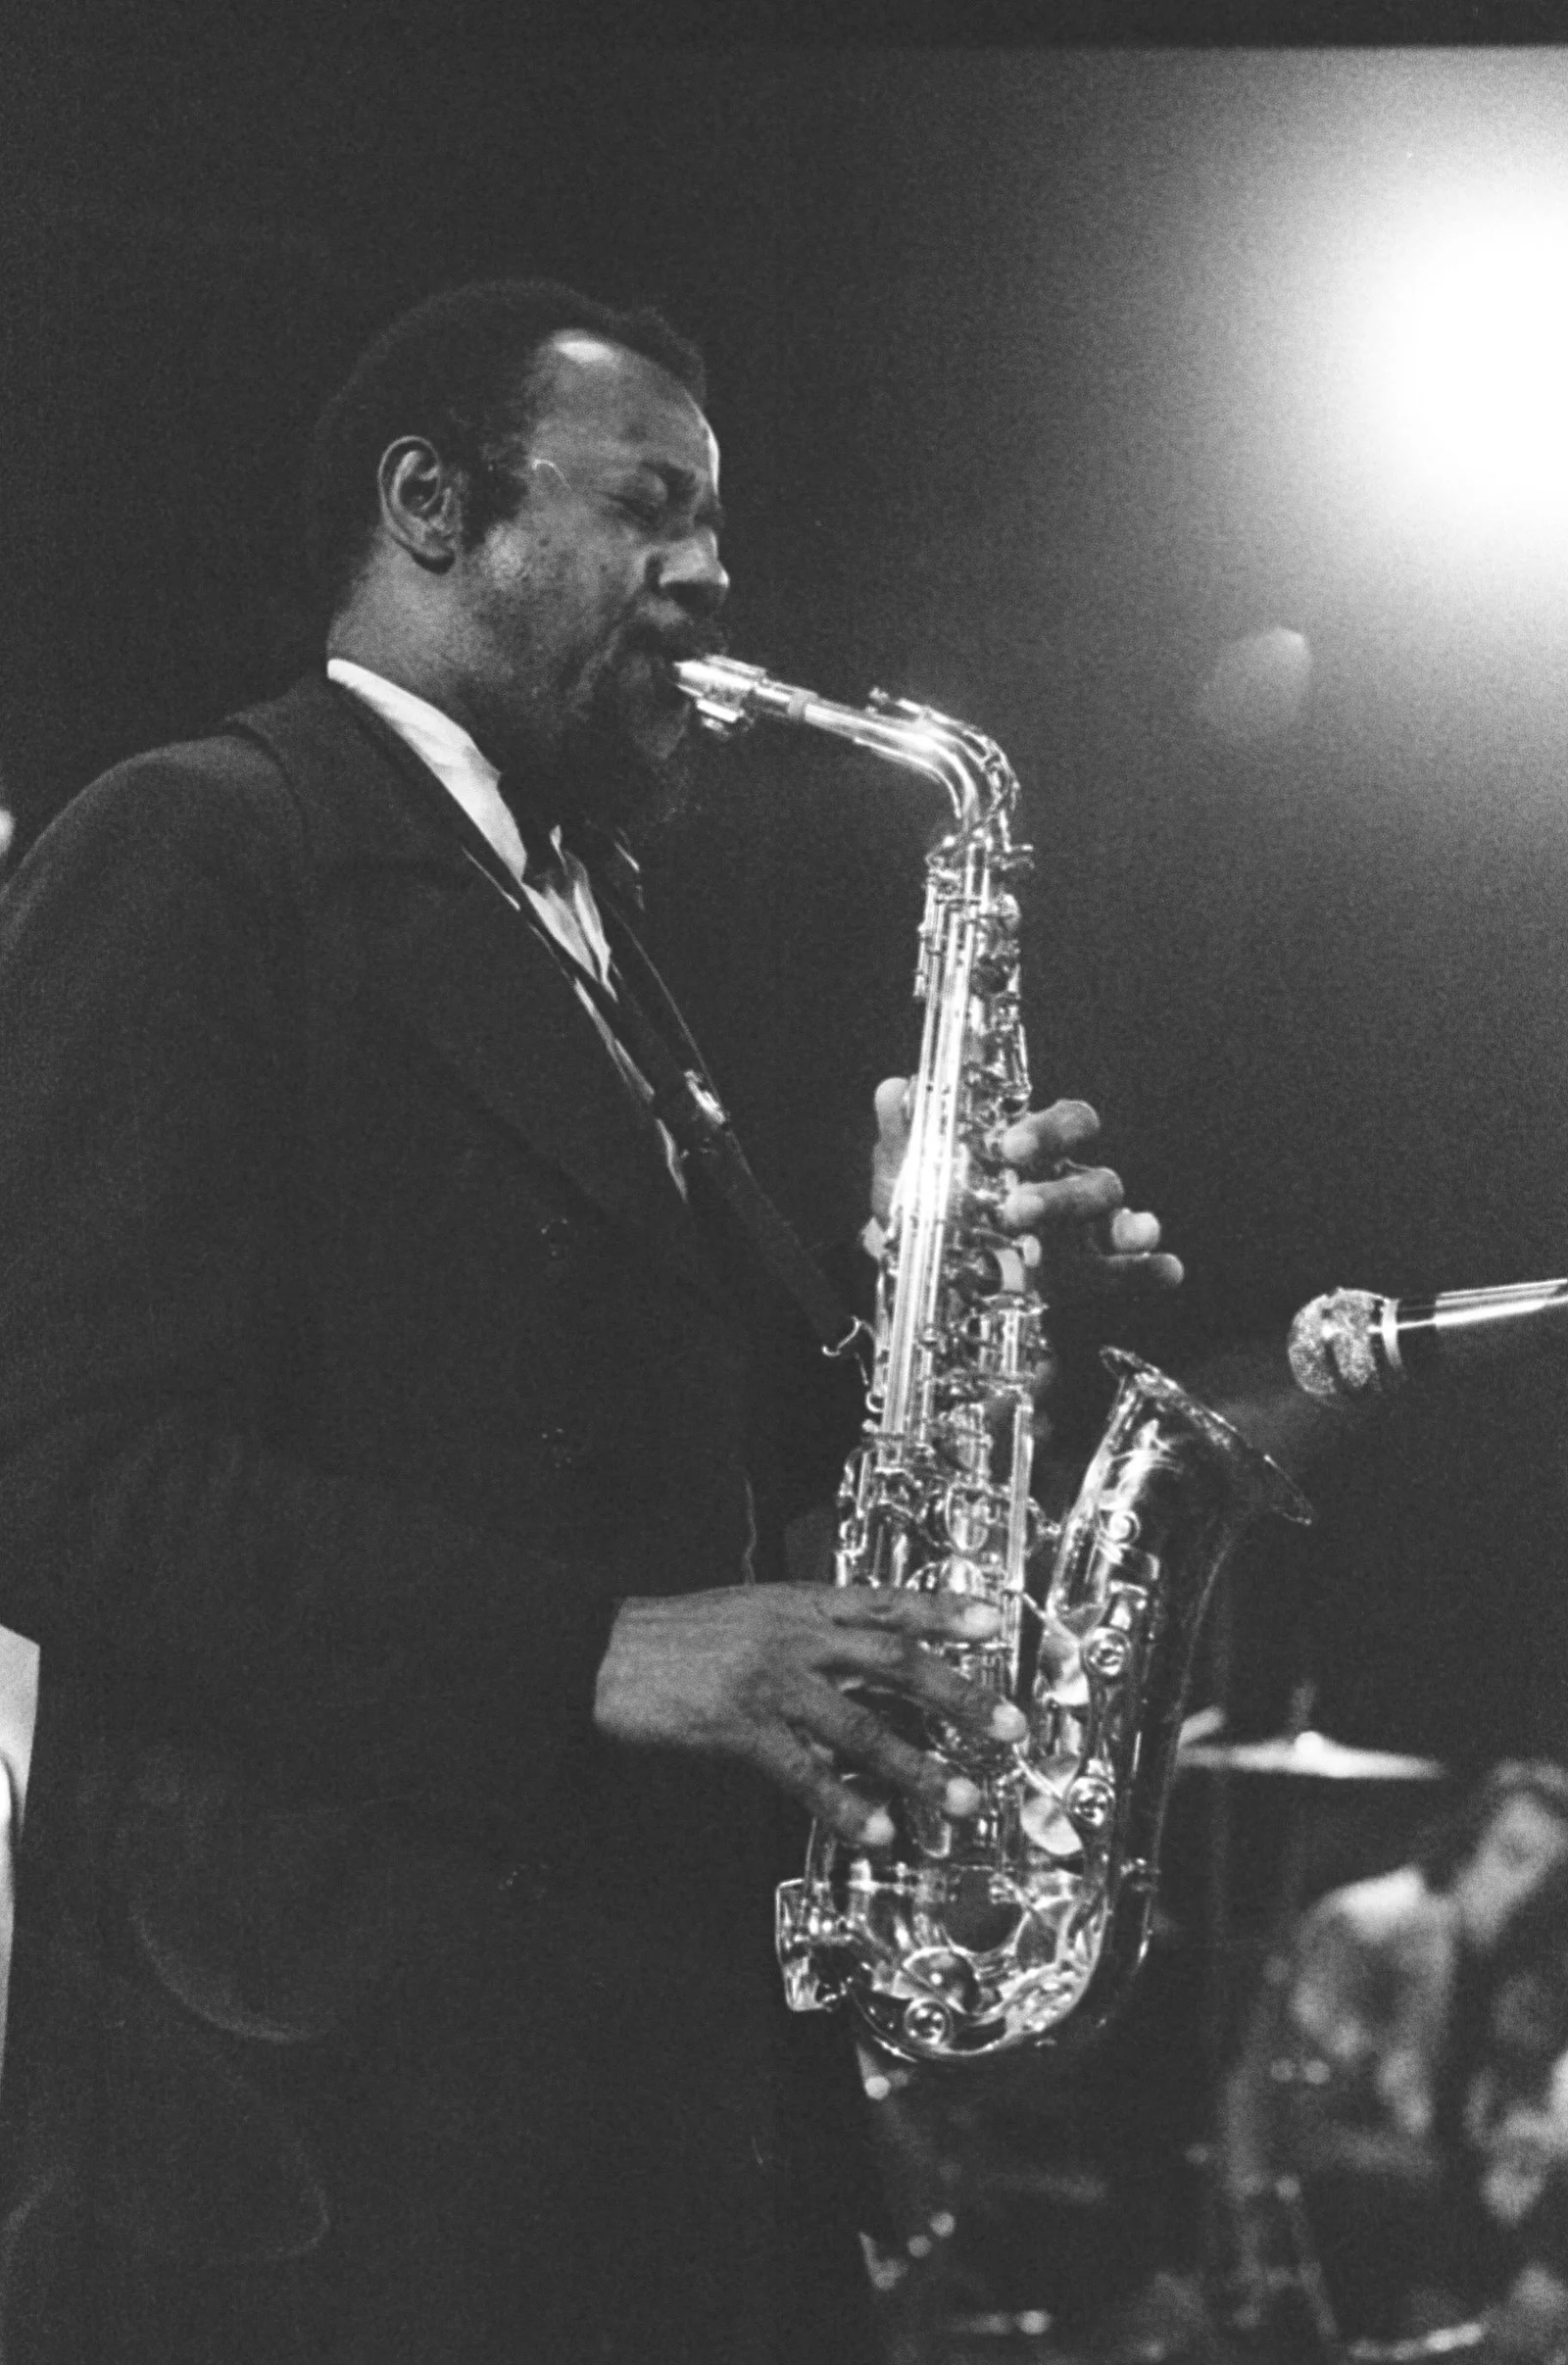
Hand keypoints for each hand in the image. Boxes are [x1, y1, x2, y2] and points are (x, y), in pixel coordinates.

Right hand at [594, 1584, 1026, 1842]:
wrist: (604, 1653)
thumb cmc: (676, 1636)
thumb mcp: (750, 1612)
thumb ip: (806, 1631)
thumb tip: (862, 1655)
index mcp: (800, 1603)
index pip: (886, 1602)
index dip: (942, 1612)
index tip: (993, 1623)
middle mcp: (796, 1638)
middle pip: (895, 1663)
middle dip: (960, 1697)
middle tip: (1010, 1727)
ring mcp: (772, 1684)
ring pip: (863, 1726)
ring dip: (919, 1767)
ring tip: (964, 1800)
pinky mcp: (742, 1730)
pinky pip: (805, 1774)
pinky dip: (844, 1806)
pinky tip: (877, 1832)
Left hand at [871, 1077, 1182, 1298]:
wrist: (928, 1268)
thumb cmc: (932, 1204)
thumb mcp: (908, 1173)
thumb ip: (904, 1132)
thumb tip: (894, 1089)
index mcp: (1032, 1148)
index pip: (1065, 1121)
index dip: (1047, 1130)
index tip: (1007, 1147)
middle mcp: (1065, 1181)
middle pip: (1095, 1174)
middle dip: (1062, 1192)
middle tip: (1014, 1211)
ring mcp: (1081, 1231)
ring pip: (1114, 1215)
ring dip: (1113, 1225)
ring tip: (1103, 1242)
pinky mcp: (1087, 1274)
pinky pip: (1129, 1269)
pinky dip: (1150, 1268)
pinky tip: (1167, 1270)